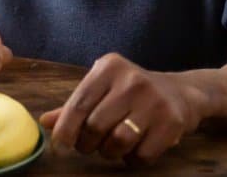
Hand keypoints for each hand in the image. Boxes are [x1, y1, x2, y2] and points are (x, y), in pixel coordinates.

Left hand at [38, 53, 208, 165]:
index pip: (79, 103)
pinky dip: (132, 159)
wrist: (181, 92)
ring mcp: (154, 100)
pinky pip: (142, 154)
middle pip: (95, 125)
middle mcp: (132, 80)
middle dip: (87, 143)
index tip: (60, 145)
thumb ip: (75, 105)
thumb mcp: (103, 89)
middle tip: (88, 145)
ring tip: (110, 147)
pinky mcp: (172, 122)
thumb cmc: (131, 92)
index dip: (66, 128)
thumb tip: (44, 122)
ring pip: (118, 141)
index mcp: (109, 67)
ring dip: (109, 152)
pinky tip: (134, 149)